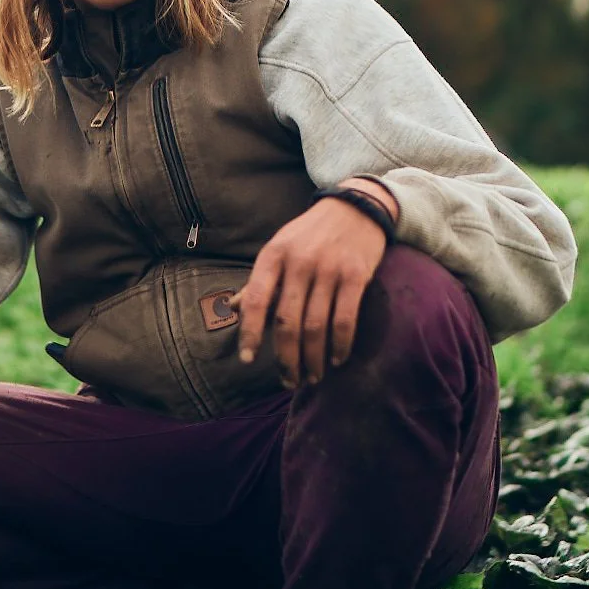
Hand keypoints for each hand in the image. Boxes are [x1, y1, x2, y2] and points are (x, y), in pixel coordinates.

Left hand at [230, 186, 395, 387]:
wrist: (355, 207)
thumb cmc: (310, 234)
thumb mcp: (279, 249)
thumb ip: (259, 282)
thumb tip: (232, 310)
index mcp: (273, 256)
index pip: (255, 300)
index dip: (249, 332)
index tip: (248, 359)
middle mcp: (299, 262)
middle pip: (287, 322)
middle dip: (286, 358)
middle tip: (288, 381)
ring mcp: (329, 269)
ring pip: (316, 326)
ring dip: (313, 359)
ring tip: (312, 377)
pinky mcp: (356, 275)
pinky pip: (345, 319)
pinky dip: (340, 345)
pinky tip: (336, 359)